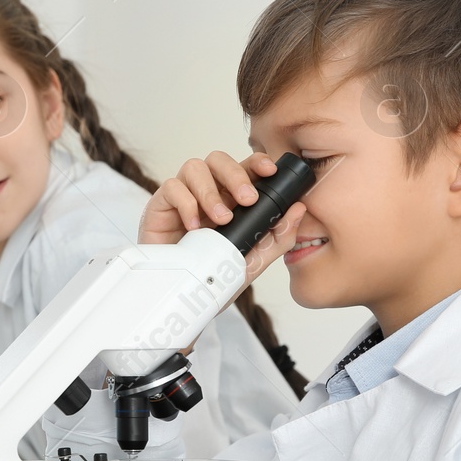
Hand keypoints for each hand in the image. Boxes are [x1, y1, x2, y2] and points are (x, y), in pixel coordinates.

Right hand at [139, 150, 306, 285]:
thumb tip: (300, 210)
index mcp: (230, 198)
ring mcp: (183, 197)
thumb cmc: (211, 276)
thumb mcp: (252, 261)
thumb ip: (277, 238)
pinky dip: (186, 203)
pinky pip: (172, 187)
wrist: (180, 300)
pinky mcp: (160, 206)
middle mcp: (208, 192)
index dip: (257, 162)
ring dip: (211, 191)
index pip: (244, 168)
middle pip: (219, 160)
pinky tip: (194, 226)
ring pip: (195, 167)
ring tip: (222, 219)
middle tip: (248, 200)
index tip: (271, 171)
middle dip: (236, 175)